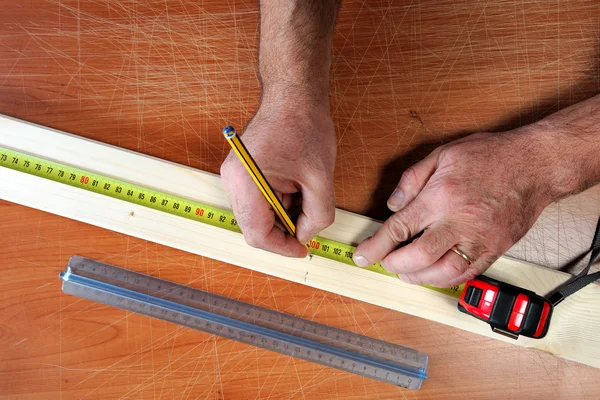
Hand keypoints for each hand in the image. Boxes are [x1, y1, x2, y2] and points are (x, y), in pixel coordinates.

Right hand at [220, 103, 335, 256]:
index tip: (302, 249)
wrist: (294, 94)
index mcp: (246, 181)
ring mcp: (235, 175)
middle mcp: (232, 180)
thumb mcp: (320, 177)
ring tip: (305, 195)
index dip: (281, 248)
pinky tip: (297, 187)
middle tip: (308, 226)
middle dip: (283, 231)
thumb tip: (305, 235)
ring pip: (257, 215)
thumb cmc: (304, 126)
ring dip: (282, 215)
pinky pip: (258, 200)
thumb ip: (317, 214)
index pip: (257, 233)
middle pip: (254, 226)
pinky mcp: (242, 171)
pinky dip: (278, 202)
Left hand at [353, 128, 557, 286]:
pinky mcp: (496, 249)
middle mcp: (460, 221)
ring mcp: (480, 239)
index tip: (363, 256)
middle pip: (419, 256)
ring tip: (406, 273)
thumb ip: (412, 179)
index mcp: (442, 196)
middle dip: (394, 264)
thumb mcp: (443, 154)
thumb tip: (392, 204)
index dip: (377, 246)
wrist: (535, 164)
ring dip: (418, 278)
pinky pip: (468, 274)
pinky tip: (434, 276)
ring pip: (443, 273)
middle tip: (385, 262)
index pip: (400, 228)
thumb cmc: (490, 156)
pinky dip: (446, 280)